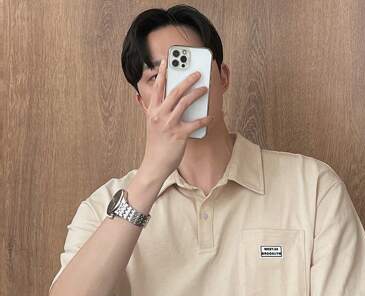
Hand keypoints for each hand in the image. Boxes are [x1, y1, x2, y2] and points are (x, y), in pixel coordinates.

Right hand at [141, 56, 212, 180]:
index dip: (162, 73)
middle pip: (175, 91)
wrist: (154, 164)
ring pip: (185, 103)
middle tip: (197, 72)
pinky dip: (204, 119)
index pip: (157, 88)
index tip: (167, 61)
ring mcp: (169, 125)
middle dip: (187, 79)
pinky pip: (195, 123)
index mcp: (153, 112)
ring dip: (197, 93)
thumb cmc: (156, 146)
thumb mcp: (153, 126)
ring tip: (205, 89)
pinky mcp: (179, 135)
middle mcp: (160, 115)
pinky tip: (210, 116)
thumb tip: (164, 102)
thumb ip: (156, 112)